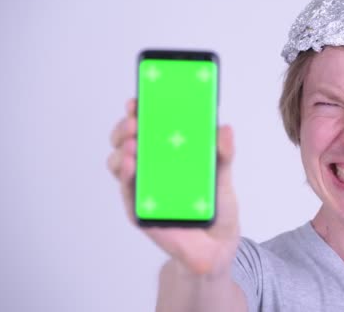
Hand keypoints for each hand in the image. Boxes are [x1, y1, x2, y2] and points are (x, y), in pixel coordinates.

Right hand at [108, 98, 239, 276]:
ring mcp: (142, 186)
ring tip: (134, 143)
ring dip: (122, 148)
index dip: (139, 110)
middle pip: (126, 140)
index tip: (138, 98)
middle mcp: (150, 167)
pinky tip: (130, 164)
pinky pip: (126, 188)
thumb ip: (223, 153)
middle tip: (135, 119)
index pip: (147, 126)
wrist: (216, 246)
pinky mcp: (138, 208)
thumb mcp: (223, 175)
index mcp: (167, 153)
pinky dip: (124, 174)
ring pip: (118, 161)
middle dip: (126, 126)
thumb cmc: (215, 207)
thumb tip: (225, 128)